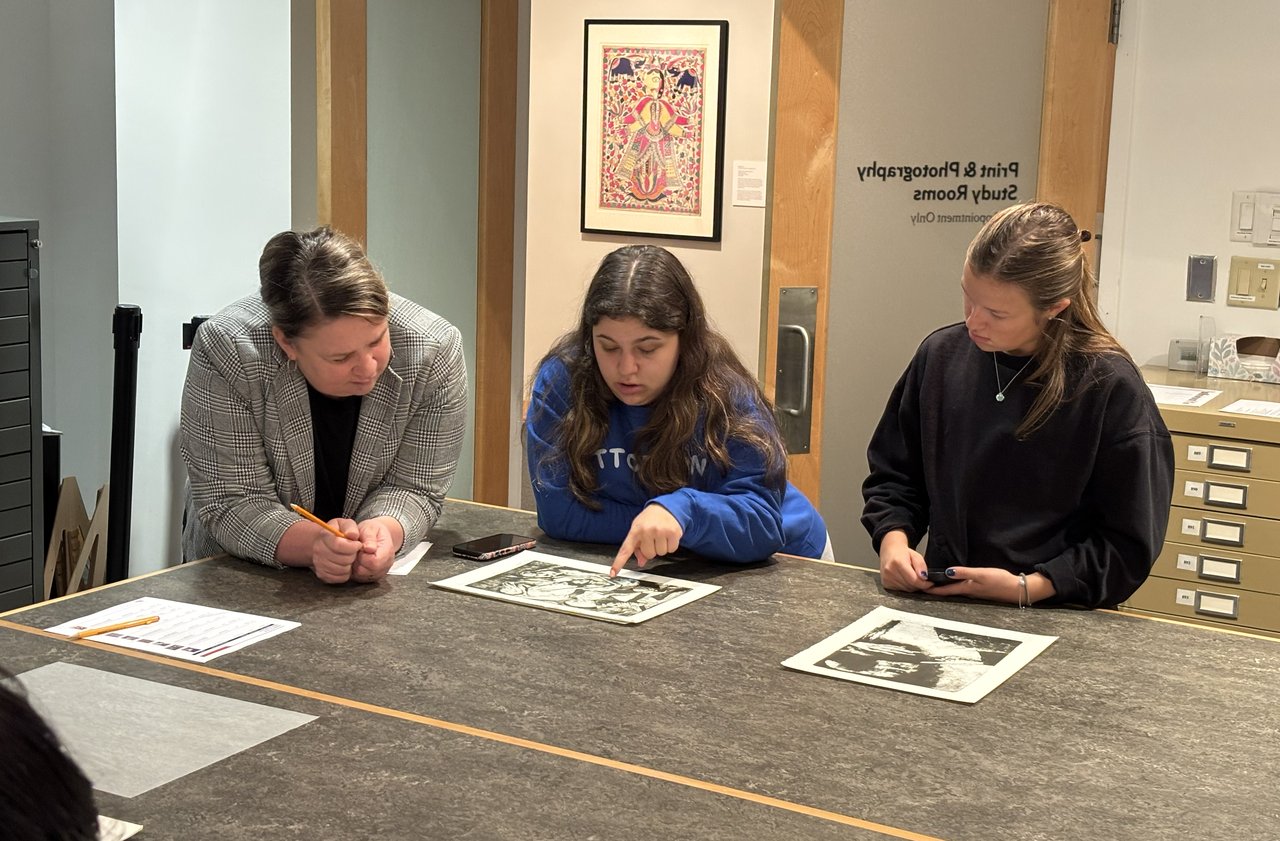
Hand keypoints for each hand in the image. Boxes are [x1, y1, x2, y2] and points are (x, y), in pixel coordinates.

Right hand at [311, 518, 360, 583]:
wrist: (326, 543)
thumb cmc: (340, 532)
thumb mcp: (346, 524)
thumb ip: (351, 528)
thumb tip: (353, 535)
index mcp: (325, 535)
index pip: (338, 545)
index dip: (352, 546)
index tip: (358, 544)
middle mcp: (318, 550)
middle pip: (341, 559)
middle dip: (352, 555)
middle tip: (354, 551)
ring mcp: (318, 563)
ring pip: (341, 570)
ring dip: (349, 564)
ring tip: (349, 557)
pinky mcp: (322, 574)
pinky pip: (339, 578)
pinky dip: (346, 573)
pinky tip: (345, 565)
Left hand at [350, 519, 396, 582]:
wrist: (378, 535)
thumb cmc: (373, 531)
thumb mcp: (371, 528)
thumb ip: (369, 537)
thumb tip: (369, 548)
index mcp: (388, 552)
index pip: (374, 562)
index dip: (362, 556)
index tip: (360, 547)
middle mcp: (385, 565)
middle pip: (367, 571)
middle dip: (358, 561)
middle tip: (357, 551)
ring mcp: (379, 573)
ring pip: (362, 576)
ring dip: (356, 566)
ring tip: (358, 555)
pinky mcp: (372, 577)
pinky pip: (360, 578)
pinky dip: (356, 571)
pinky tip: (358, 561)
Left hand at [610, 504, 682, 575]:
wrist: (665, 507)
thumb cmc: (650, 519)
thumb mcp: (639, 529)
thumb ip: (637, 547)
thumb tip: (641, 562)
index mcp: (635, 531)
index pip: (625, 550)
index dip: (619, 563)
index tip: (613, 573)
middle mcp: (647, 530)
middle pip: (649, 555)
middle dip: (651, 549)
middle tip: (653, 539)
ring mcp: (660, 531)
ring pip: (661, 553)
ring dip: (661, 547)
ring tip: (660, 536)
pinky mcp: (673, 532)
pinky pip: (671, 549)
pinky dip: (671, 545)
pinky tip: (668, 536)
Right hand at [877, 530, 929, 591]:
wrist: (889, 552)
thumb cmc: (903, 553)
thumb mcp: (916, 555)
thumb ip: (921, 565)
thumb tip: (924, 577)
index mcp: (898, 562)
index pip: (914, 580)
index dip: (925, 584)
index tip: (930, 583)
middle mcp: (890, 571)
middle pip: (911, 586)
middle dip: (919, 585)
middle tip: (922, 579)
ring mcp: (887, 578)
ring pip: (907, 590)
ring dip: (913, 586)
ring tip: (912, 577)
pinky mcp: (885, 584)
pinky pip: (901, 590)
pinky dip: (906, 587)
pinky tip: (905, 579)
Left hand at [929, 568, 1054, 604]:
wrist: (1018, 589)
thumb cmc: (1000, 581)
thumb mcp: (981, 574)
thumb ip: (964, 572)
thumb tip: (947, 571)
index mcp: (966, 588)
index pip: (945, 590)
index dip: (932, 589)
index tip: (920, 588)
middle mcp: (968, 592)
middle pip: (948, 592)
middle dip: (935, 590)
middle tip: (923, 586)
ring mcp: (974, 592)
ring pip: (955, 591)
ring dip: (944, 589)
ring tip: (934, 585)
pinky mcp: (980, 590)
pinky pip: (963, 589)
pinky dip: (954, 587)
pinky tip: (953, 584)